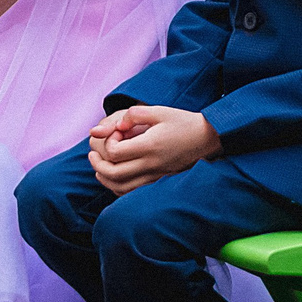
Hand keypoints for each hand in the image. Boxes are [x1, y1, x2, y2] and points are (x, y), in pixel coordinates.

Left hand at [87, 105, 220, 195]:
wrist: (208, 139)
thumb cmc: (183, 122)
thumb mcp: (160, 111)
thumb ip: (135, 115)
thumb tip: (116, 125)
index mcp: (150, 146)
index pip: (115, 152)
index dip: (108, 141)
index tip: (117, 132)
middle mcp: (151, 164)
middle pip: (113, 173)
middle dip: (97, 163)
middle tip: (92, 153)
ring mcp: (155, 175)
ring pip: (120, 187)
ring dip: (104, 177)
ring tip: (98, 165)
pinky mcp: (158, 180)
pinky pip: (132, 191)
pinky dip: (117, 186)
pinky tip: (113, 175)